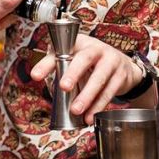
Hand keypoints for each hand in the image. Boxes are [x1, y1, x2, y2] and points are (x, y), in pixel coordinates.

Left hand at [30, 35, 144, 124]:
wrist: (123, 65)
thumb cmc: (92, 61)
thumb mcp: (74, 57)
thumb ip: (55, 63)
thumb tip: (35, 76)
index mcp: (80, 42)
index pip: (61, 49)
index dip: (48, 63)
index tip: (35, 76)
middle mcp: (97, 48)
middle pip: (85, 58)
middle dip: (74, 73)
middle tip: (63, 87)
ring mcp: (111, 61)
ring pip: (99, 78)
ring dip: (87, 95)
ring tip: (76, 110)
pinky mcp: (121, 76)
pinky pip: (109, 91)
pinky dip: (99, 105)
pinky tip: (90, 116)